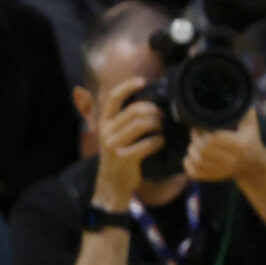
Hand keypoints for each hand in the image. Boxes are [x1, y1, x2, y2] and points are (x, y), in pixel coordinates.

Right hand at [91, 76, 163, 207]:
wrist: (111, 182)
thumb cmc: (119, 154)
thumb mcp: (115, 134)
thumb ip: (124, 118)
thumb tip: (149, 100)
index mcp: (104, 122)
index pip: (113, 98)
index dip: (127, 87)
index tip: (142, 81)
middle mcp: (106, 131)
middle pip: (135, 110)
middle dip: (153, 109)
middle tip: (161, 115)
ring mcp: (114, 145)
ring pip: (143, 124)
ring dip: (158, 124)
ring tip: (161, 128)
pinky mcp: (125, 157)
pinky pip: (149, 143)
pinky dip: (158, 141)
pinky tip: (159, 143)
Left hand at [185, 107, 265, 184]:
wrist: (254, 167)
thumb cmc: (250, 143)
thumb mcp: (251, 127)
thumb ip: (246, 113)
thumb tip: (242, 98)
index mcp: (240, 144)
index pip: (214, 138)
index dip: (203, 132)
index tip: (199, 127)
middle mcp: (232, 159)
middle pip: (203, 149)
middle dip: (195, 140)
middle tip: (195, 134)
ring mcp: (222, 170)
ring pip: (197, 161)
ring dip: (191, 151)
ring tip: (193, 145)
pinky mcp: (214, 177)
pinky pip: (195, 173)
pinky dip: (188, 165)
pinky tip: (191, 157)